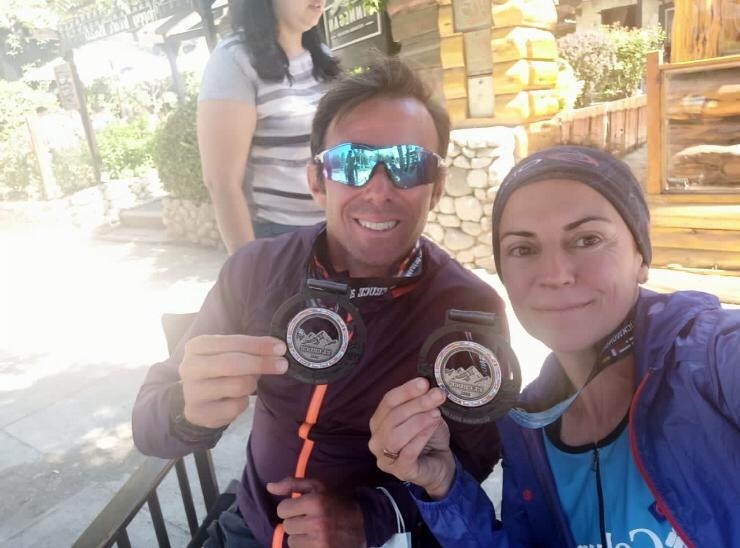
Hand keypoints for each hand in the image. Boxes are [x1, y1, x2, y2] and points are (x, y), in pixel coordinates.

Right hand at [178, 334, 287, 428]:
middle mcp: (190, 367)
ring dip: (252, 384)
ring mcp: (193, 392)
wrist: (194, 399)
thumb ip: (248, 348)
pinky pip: (236, 406)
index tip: (281, 348)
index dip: (259, 345)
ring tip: (249, 382)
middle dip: (262, 363)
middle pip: (233, 363)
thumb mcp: (227, 353)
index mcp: (197, 346)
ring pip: (238, 385)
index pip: (233, 342)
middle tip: (282, 365)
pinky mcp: (199, 413)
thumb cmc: (217, 370)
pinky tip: (236, 398)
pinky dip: (243, 402)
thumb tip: (277, 347)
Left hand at [267, 477, 366, 547]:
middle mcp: (317, 522)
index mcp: (315, 501)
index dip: (290, 508)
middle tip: (309, 520)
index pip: (282, 509)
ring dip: (299, 537)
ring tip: (313, 531)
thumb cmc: (335, 502)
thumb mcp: (317, 487)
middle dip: (295, 522)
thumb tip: (269, 487)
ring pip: (291, 541)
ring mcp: (320, 540)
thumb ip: (292, 484)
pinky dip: (305, 546)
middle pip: (286, 526)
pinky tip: (316, 541)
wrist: (363, 523)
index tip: (300, 508)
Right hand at [368, 377, 454, 499]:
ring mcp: (386, 458)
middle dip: (417, 403)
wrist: (440, 464)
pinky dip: (421, 437)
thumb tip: (428, 387)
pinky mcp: (401, 471)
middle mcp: (377, 440)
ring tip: (436, 414)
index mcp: (379, 422)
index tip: (424, 383)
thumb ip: (421, 403)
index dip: (406, 391)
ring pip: (396, 436)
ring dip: (418, 421)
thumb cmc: (428, 438)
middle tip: (437, 396)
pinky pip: (408, 453)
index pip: (388, 402)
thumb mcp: (424, 415)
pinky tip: (433, 427)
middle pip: (393, 417)